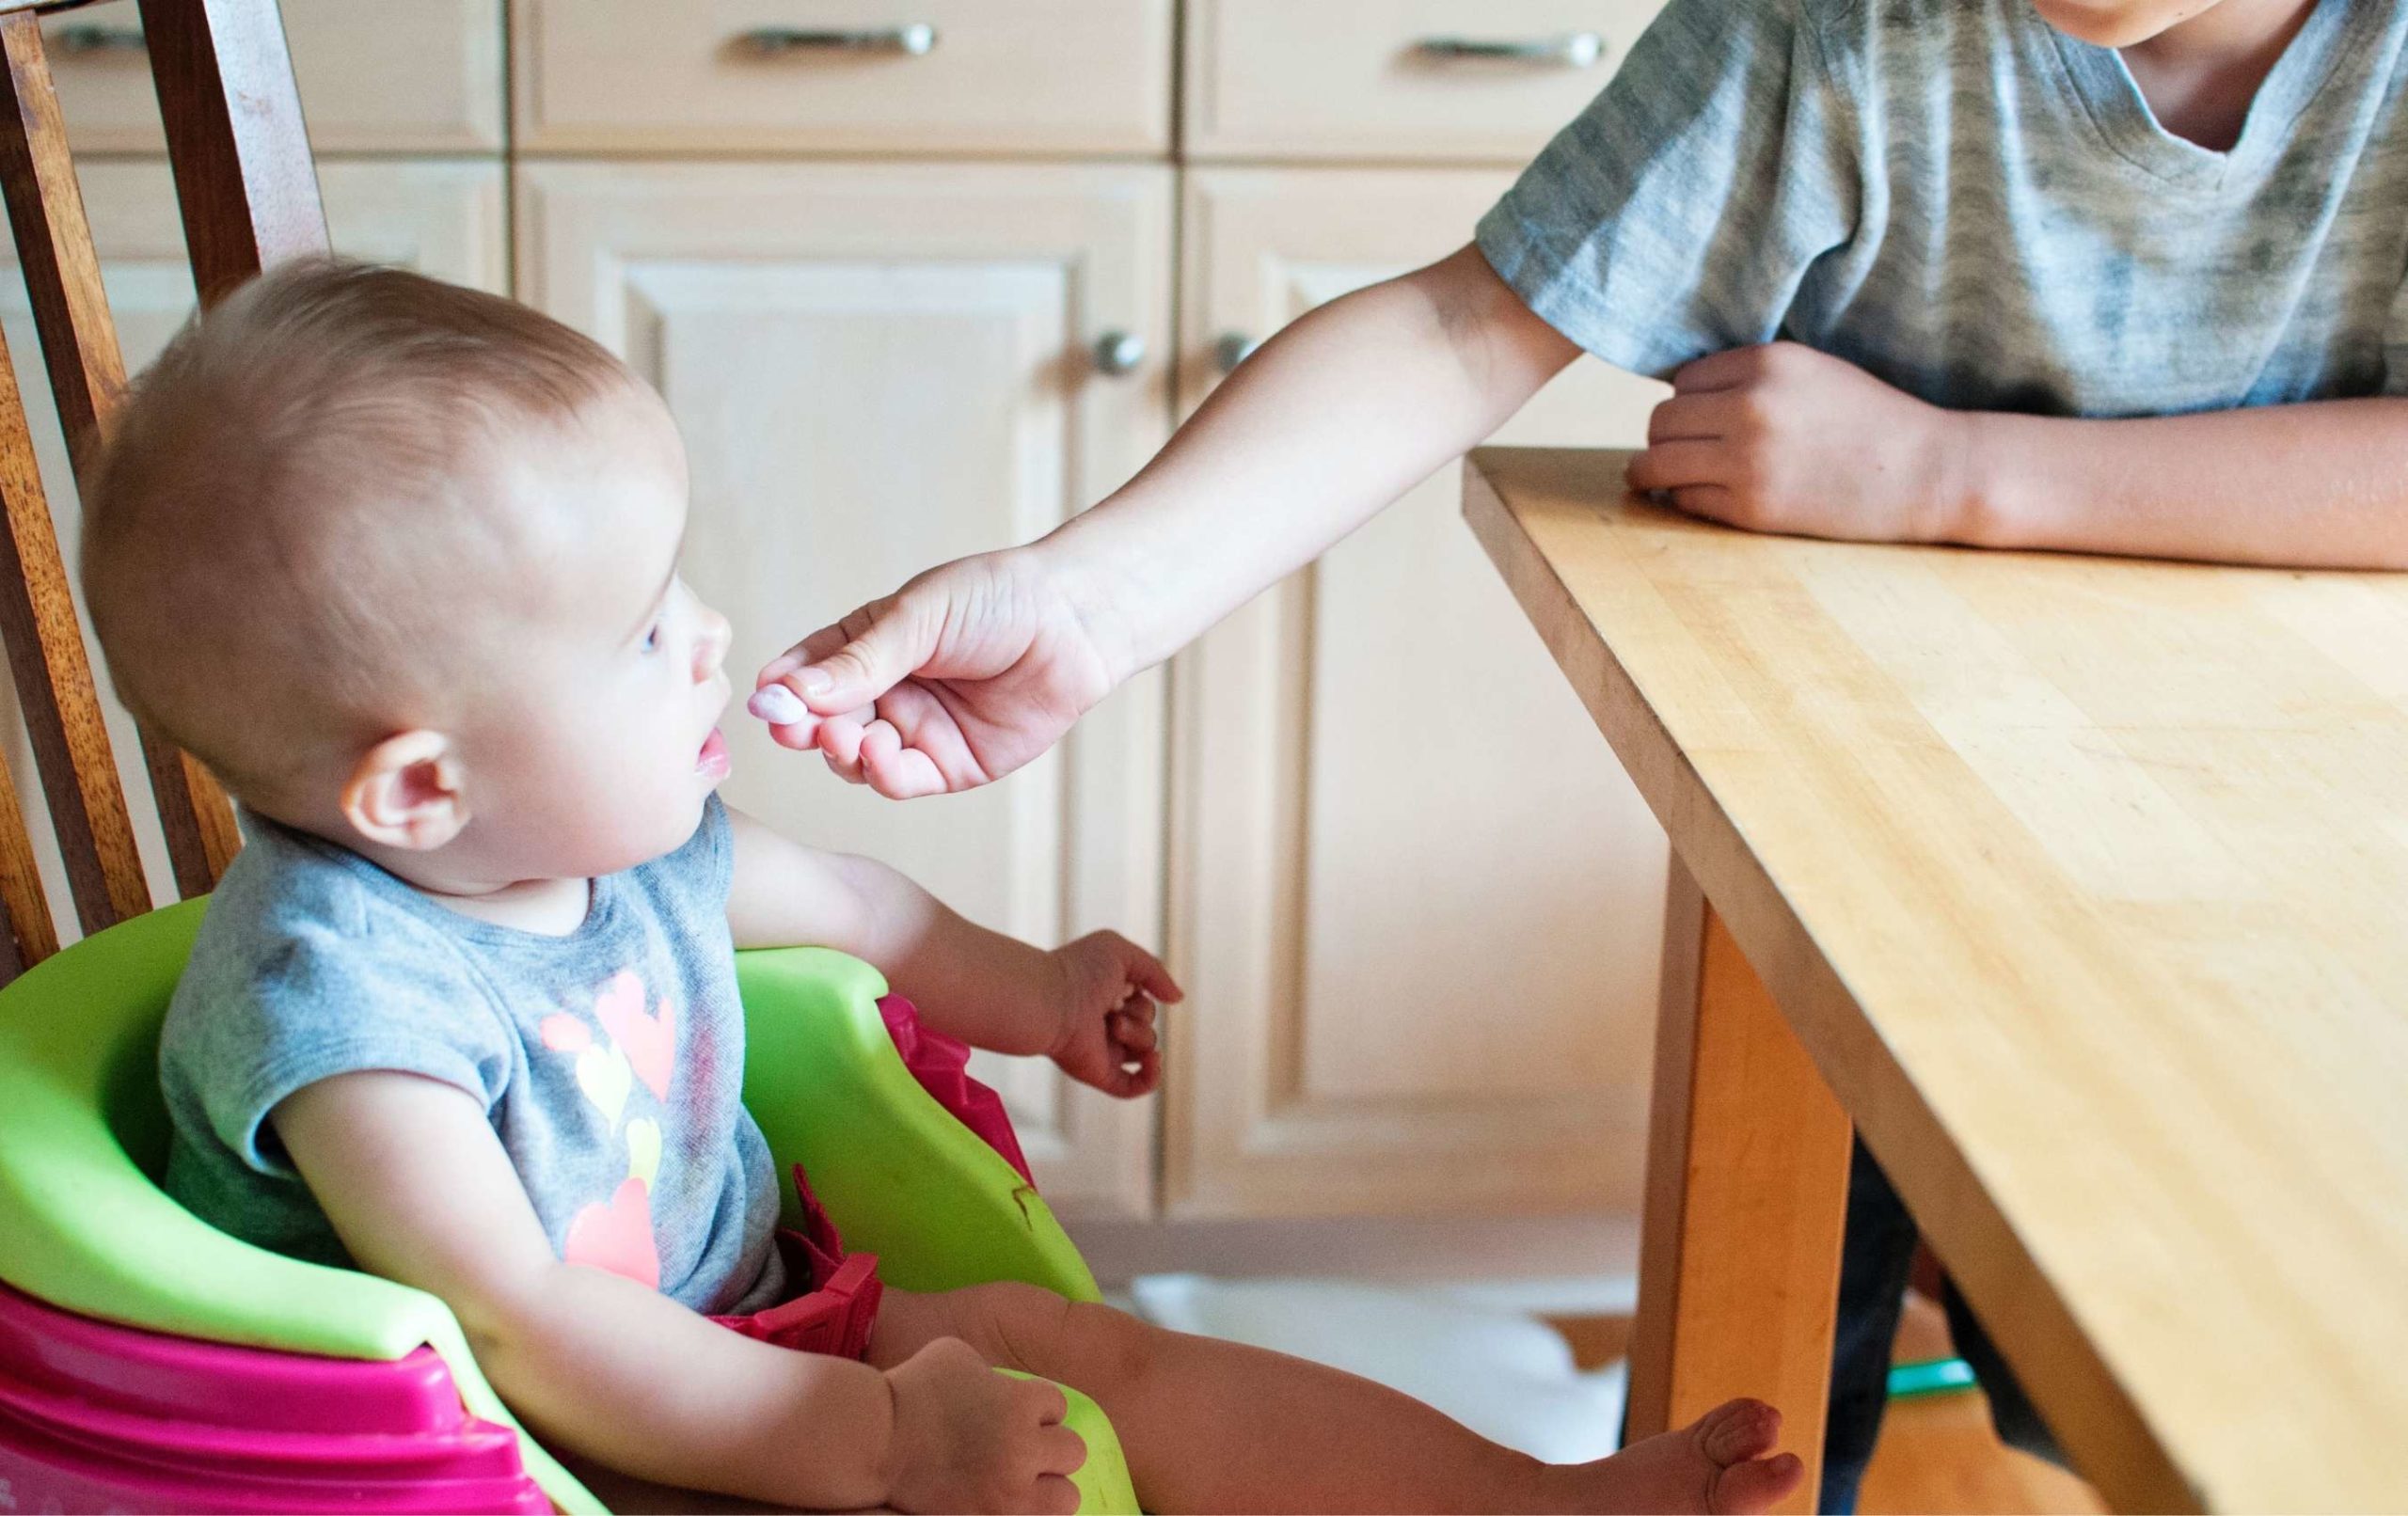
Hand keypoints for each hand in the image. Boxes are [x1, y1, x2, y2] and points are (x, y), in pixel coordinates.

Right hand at [750, 545, 1127, 799]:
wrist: (1074, 623)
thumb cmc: (996, 600)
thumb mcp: (918, 619)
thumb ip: (859, 661)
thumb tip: (789, 691)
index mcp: (868, 646)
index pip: (807, 672)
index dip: (783, 689)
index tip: (765, 700)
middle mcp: (885, 692)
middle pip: (824, 721)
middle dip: (804, 728)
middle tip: (794, 728)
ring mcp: (916, 731)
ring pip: (855, 758)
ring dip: (840, 752)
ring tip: (844, 736)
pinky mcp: (951, 765)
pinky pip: (901, 780)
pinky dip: (882, 773)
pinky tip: (879, 752)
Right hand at [882, 1337, 1085, 1513]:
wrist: (875, 1440)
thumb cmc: (912, 1388)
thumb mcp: (957, 1355)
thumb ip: (993, 1372)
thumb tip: (1003, 1388)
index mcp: (1021, 1404)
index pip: (1058, 1407)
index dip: (1036, 1408)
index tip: (1014, 1412)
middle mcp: (1023, 1451)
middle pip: (1073, 1452)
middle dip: (1050, 1448)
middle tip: (1024, 1448)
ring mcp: (1008, 1493)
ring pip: (1066, 1498)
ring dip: (1049, 1487)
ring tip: (1023, 1482)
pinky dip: (1024, 1511)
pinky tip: (1003, 1500)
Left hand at [1046, 930, 1181, 1098]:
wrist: (1052, 1001)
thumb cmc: (1080, 971)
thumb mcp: (1121, 952)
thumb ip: (1155, 971)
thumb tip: (1177, 998)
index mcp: (1106, 998)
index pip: (1143, 1000)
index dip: (1139, 991)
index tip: (1120, 983)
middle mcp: (1105, 1025)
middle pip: (1148, 1024)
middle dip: (1139, 1014)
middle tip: (1110, 1006)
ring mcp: (1105, 1051)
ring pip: (1146, 1050)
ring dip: (1137, 1034)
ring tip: (1111, 1024)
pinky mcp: (1101, 1074)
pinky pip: (1135, 1086)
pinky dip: (1151, 1076)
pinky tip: (1152, 1060)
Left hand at [1627, 342, 1973, 543]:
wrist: (1925, 472)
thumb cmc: (1869, 420)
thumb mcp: (1812, 371)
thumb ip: (1751, 375)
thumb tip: (1677, 393)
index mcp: (1766, 362)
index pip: (1683, 380)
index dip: (1687, 402)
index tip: (1700, 419)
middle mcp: (1750, 406)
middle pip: (1661, 421)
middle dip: (1666, 437)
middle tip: (1678, 450)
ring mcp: (1747, 460)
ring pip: (1657, 462)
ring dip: (1653, 471)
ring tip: (1655, 477)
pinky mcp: (1751, 507)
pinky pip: (1683, 500)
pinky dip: (1683, 500)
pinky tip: (1698, 498)